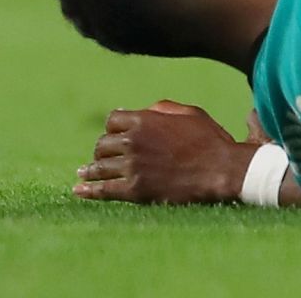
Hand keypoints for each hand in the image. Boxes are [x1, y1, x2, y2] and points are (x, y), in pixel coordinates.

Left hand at [74, 101, 255, 204]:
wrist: (220, 169)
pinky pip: (103, 190)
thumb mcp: (190, 113)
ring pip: (99, 167)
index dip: (114, 127)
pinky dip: (89, 191)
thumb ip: (162, 109)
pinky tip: (79, 190)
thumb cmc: (209, 139)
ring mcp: (132, 166)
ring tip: (83, 173)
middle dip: (103, 149)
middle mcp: (133, 141)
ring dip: (90, 170)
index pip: (112, 121)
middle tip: (105, 156)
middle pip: (102, 144)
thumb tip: (143, 111)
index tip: (115, 134)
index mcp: (145, 120)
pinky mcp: (134, 189)